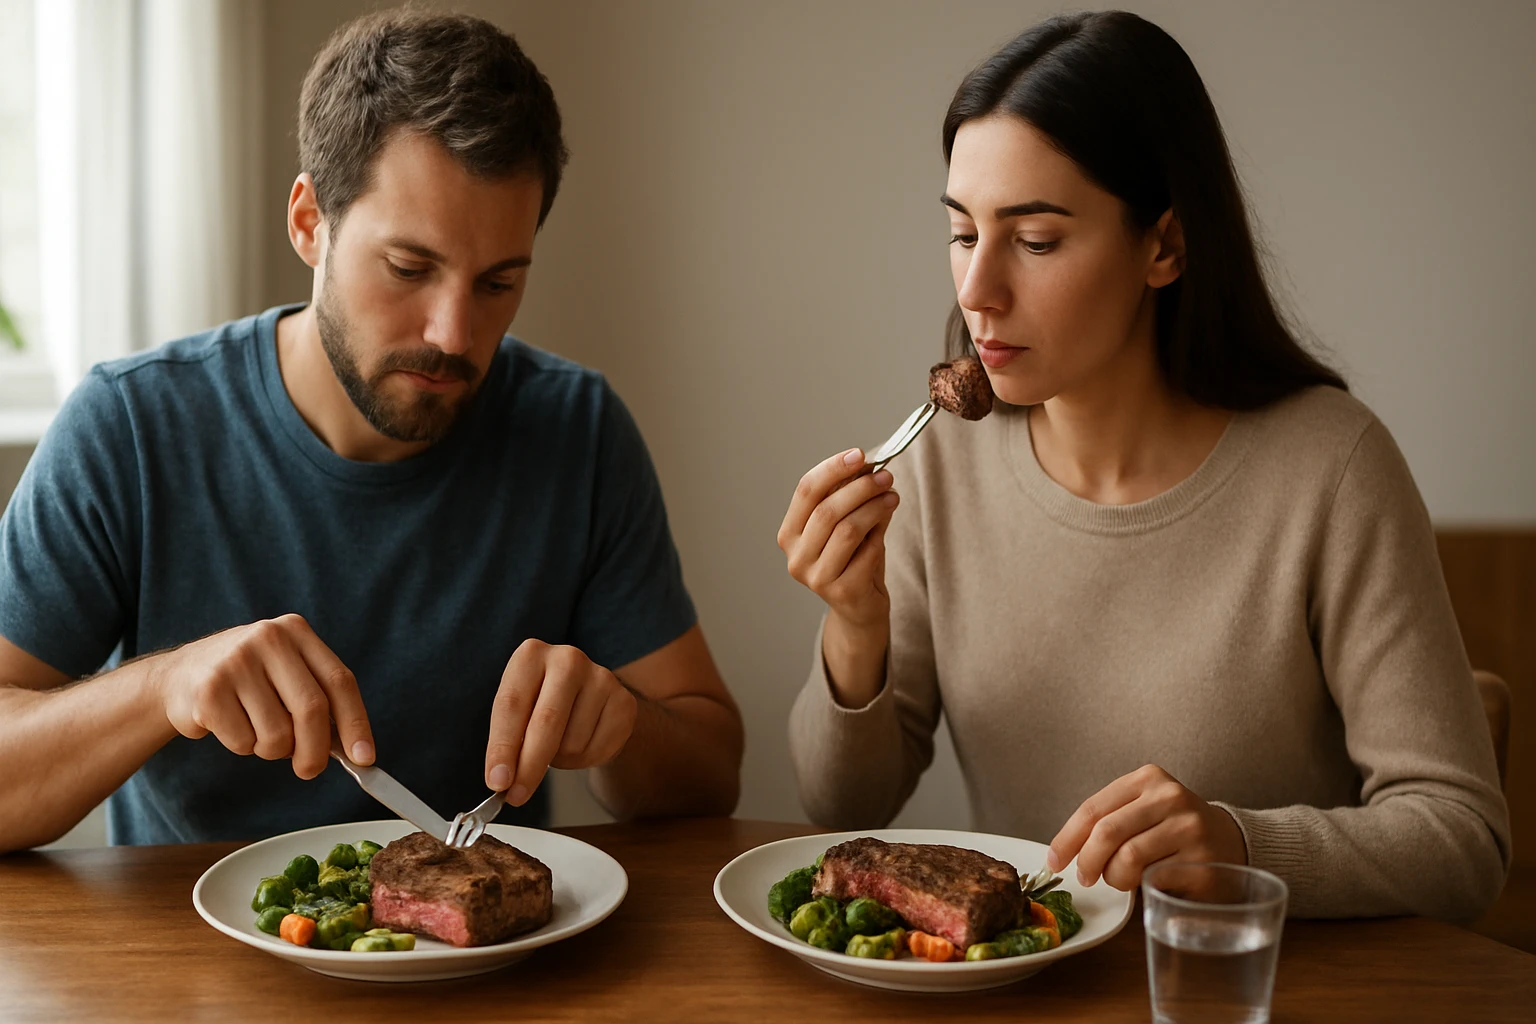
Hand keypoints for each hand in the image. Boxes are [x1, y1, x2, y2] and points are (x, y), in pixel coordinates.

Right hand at [151, 614, 373, 779]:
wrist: (179, 676)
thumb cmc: (248, 682)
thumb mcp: (286, 675)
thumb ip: (320, 701)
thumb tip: (356, 750)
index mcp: (297, 632)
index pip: (339, 681)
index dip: (356, 723)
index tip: (365, 757)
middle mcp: (269, 638)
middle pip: (312, 709)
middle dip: (315, 751)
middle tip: (309, 770)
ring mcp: (236, 661)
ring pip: (276, 733)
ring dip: (271, 749)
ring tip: (255, 729)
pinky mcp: (208, 689)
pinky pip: (243, 742)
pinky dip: (242, 746)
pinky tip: (229, 725)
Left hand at [485, 639, 637, 805]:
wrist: (591, 698)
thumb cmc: (543, 705)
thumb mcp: (518, 713)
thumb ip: (508, 742)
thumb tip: (501, 779)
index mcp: (531, 655)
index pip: (511, 706)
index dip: (502, 747)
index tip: (497, 781)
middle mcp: (567, 659)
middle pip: (546, 723)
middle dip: (529, 766)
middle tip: (517, 795)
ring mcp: (601, 678)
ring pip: (572, 742)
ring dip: (560, 759)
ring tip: (560, 744)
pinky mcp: (624, 702)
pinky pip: (598, 749)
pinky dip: (584, 760)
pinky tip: (583, 742)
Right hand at [777, 448, 898, 631]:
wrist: (860, 608)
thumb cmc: (852, 560)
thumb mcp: (847, 523)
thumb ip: (852, 498)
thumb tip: (868, 467)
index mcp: (789, 534)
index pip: (806, 491)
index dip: (832, 468)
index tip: (860, 454)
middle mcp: (796, 557)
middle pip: (827, 509)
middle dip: (861, 487)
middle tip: (885, 476)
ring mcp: (816, 578)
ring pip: (847, 529)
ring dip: (874, 508)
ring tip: (892, 497)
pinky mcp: (842, 592)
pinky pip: (867, 552)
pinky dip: (880, 535)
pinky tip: (885, 527)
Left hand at [1046, 764, 1246, 890]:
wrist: (1231, 840)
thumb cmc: (1173, 829)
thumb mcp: (1142, 810)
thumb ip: (1108, 820)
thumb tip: (1063, 852)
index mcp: (1147, 778)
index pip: (1093, 808)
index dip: (1067, 838)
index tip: (1054, 860)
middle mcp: (1169, 797)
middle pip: (1107, 832)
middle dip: (1087, 861)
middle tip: (1085, 878)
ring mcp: (1189, 827)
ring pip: (1128, 858)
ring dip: (1115, 877)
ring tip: (1121, 880)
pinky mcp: (1202, 861)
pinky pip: (1153, 879)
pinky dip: (1141, 887)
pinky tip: (1147, 883)